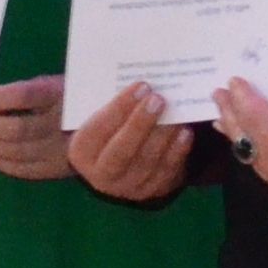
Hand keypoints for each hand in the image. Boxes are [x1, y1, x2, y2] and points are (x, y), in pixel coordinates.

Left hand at [0, 75, 72, 181]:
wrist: (109, 125)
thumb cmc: (72, 98)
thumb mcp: (55, 84)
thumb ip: (26, 91)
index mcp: (61, 95)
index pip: (24, 95)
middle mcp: (62, 124)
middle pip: (16, 129)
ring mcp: (61, 150)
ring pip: (16, 152)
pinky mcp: (57, 169)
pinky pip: (22, 169)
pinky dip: (1, 160)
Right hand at [69, 82, 192, 202]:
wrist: (117, 166)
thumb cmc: (107, 131)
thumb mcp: (95, 119)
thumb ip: (105, 103)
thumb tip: (132, 77)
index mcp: (81, 152)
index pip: (98, 130)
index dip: (119, 108)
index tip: (140, 86)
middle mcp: (101, 174)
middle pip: (121, 150)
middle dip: (141, 123)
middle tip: (158, 98)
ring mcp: (129, 187)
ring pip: (147, 161)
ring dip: (164, 134)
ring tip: (176, 110)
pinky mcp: (153, 191)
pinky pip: (167, 171)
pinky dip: (178, 150)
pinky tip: (185, 131)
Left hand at [214, 77, 267, 205]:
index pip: (247, 109)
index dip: (238, 95)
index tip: (231, 83)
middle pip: (242, 135)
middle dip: (230, 115)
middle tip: (219, 99)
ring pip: (252, 158)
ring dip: (240, 139)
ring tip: (226, 125)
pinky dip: (262, 159)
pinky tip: (256, 150)